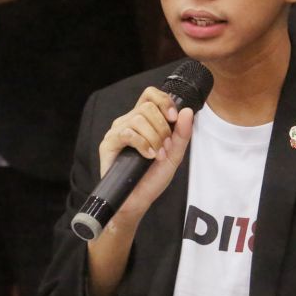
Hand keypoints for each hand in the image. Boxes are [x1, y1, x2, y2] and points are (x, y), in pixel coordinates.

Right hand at [98, 88, 192, 222]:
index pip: (150, 95)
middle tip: (165, 146)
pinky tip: (148, 156)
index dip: (163, 101)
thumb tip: (187, 111)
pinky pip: (127, 133)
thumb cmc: (152, 178)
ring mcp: (117, 132)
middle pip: (147, 107)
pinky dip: (142, 144)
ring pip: (138, 119)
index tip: (173, 117)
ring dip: (154, 137)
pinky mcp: (108, 144)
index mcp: (143, 120)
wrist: (138, 200)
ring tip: (157, 154)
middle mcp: (128, 122)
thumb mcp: (174, 154)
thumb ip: (182, 133)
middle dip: (162, 127)